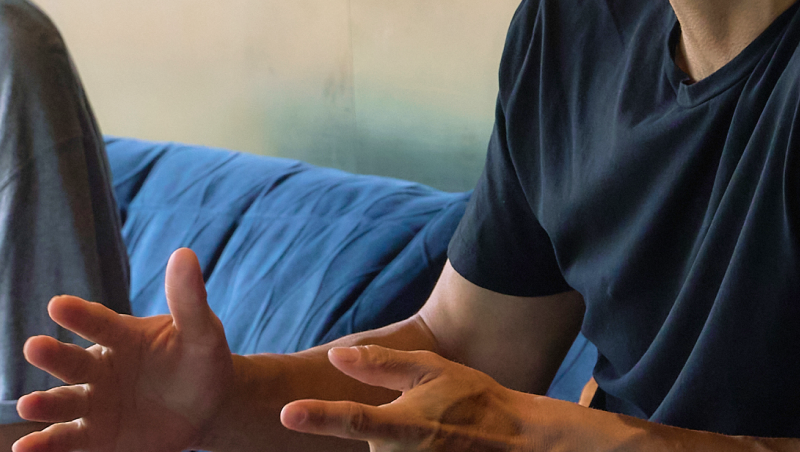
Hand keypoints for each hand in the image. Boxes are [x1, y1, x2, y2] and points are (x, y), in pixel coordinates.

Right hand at [14, 248, 234, 451]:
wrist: (209, 405)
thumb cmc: (201, 359)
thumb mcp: (201, 331)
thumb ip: (189, 300)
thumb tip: (184, 254)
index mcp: (122, 336)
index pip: (99, 323)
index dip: (80, 315)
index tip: (57, 304)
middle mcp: (100, 367)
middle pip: (73, 361)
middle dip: (53, 355)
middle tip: (34, 347)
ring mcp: (96, 402)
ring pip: (65, 402)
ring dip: (45, 404)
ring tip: (27, 405)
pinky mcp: (96, 435)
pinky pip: (67, 439)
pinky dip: (45, 444)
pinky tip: (24, 447)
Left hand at [280, 347, 535, 450]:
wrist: (512, 441)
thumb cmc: (472, 399)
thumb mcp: (432, 370)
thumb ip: (381, 366)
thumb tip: (335, 357)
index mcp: (405, 424)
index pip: (353, 419)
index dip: (318, 416)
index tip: (288, 413)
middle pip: (365, 439)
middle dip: (382, 425)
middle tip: (425, 415)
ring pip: (379, 451)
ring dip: (395, 440)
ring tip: (434, 431)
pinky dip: (404, 447)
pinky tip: (433, 439)